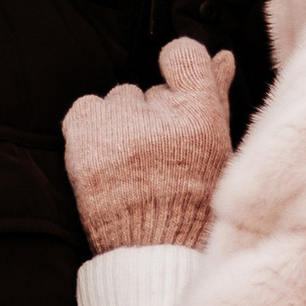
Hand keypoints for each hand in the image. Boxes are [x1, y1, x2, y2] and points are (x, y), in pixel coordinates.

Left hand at [61, 38, 235, 252]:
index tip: (177, 81)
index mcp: (199, 121)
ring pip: (117, 100)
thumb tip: (222, 56)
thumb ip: (217, 98)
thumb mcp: (218, 150)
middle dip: (152, 115)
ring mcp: (117, 132)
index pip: (184, 56)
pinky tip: (106, 156)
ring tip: (131, 161)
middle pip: (148, 90)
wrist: (152, 249)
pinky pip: (84, 110)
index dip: (179, 64)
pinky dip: (92, 128)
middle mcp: (158, 121)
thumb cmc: (193, 201)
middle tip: (158, 154)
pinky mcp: (84, 144)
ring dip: (122, 124)